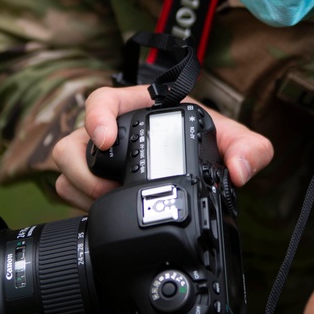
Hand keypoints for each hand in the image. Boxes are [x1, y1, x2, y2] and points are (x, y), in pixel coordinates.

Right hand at [52, 85, 273, 210]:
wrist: (199, 164)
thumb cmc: (207, 140)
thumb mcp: (233, 140)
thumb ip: (249, 149)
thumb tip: (239, 171)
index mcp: (141, 108)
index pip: (103, 100)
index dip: (97, 117)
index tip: (105, 139)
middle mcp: (113, 129)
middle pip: (73, 141)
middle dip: (86, 171)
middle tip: (110, 190)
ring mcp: (97, 156)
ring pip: (65, 168)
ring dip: (81, 189)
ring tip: (108, 204)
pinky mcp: (90, 181)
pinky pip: (67, 190)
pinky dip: (80, 203)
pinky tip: (105, 212)